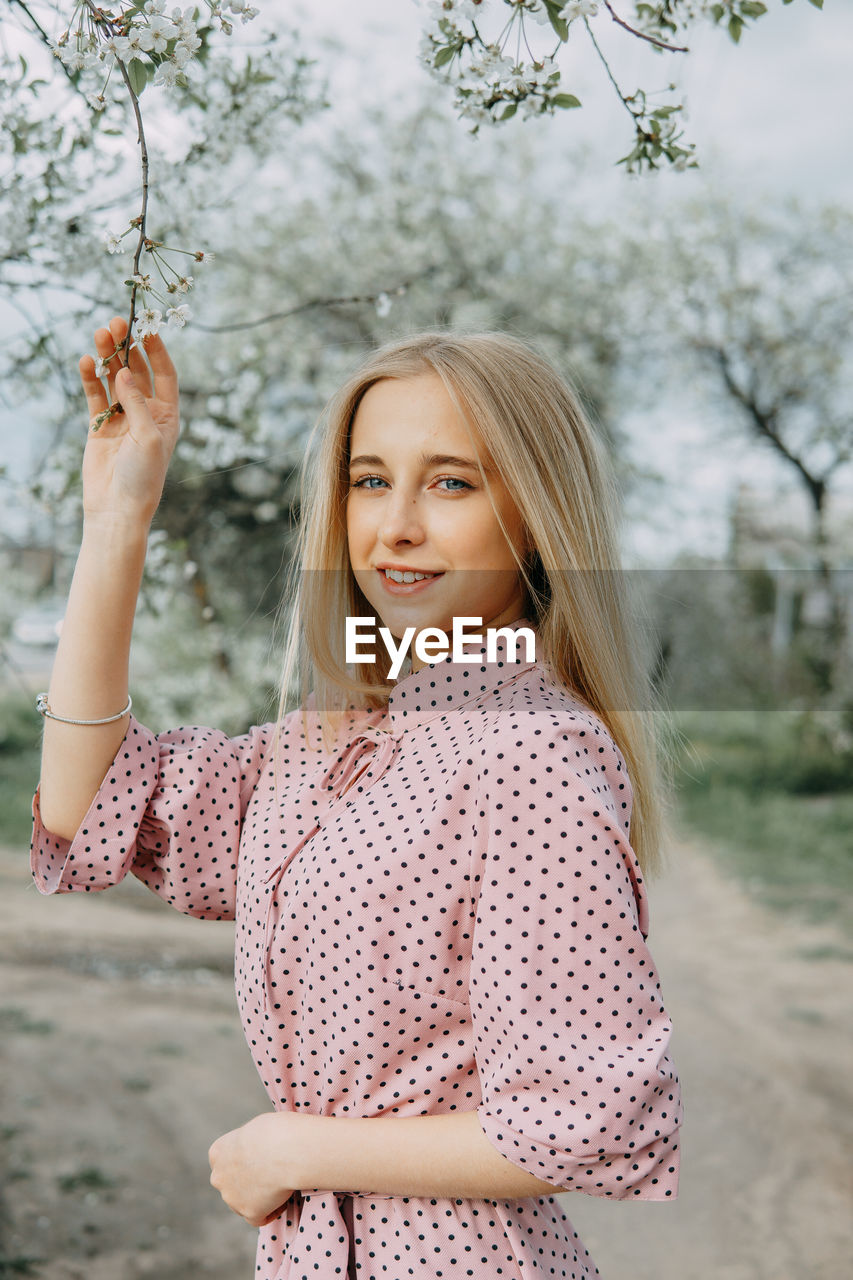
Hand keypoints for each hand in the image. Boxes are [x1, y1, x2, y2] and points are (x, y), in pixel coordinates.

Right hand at [79, 314, 180, 528]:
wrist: (118, 506)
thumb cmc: (144, 476)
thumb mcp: (148, 436)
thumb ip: (136, 402)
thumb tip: (122, 370)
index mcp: (167, 414)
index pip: (165, 375)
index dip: (157, 351)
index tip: (148, 328)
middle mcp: (146, 412)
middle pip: (136, 371)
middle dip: (128, 346)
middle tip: (117, 322)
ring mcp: (121, 416)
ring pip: (114, 378)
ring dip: (108, 356)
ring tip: (100, 335)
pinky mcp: (99, 425)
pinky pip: (95, 395)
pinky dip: (90, 378)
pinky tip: (86, 361)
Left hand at [208, 1113, 296, 1227]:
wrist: (285, 1149)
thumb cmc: (276, 1131)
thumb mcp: (254, 1129)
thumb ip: (247, 1146)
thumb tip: (258, 1153)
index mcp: (217, 1152)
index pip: (226, 1163)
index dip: (244, 1163)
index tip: (261, 1161)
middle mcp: (218, 1177)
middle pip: (231, 1185)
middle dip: (247, 1183)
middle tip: (271, 1175)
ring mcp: (231, 1198)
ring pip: (243, 1203)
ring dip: (258, 1198)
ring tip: (280, 1186)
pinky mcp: (249, 1213)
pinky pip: (260, 1218)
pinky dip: (271, 1211)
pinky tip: (283, 1201)